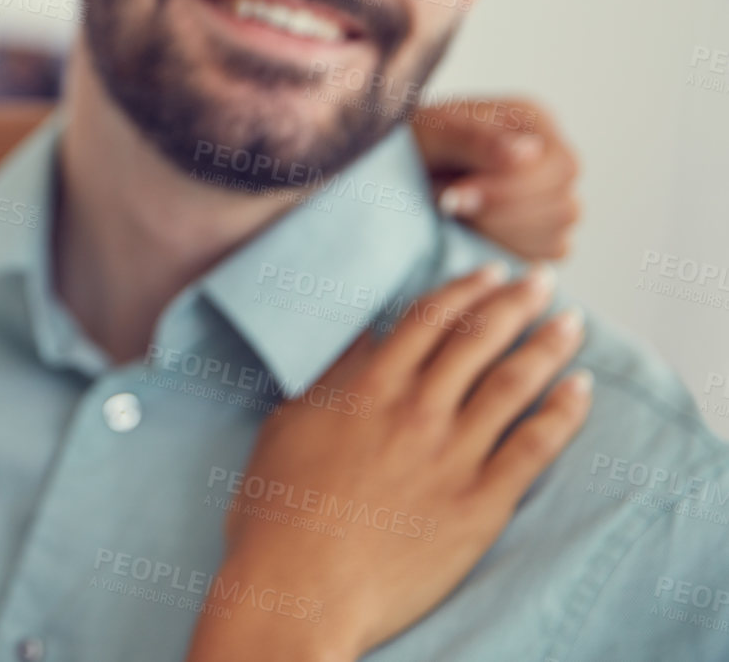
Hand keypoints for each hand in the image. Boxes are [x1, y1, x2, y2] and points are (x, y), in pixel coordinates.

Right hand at [184, 263, 592, 661]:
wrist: (301, 588)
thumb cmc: (278, 513)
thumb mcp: (289, 426)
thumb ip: (330, 379)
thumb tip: (361, 339)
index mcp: (367, 388)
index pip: (427, 320)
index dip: (462, 290)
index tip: (487, 272)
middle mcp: (416, 412)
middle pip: (477, 340)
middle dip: (515, 302)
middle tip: (541, 280)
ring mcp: (451, 457)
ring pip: (512, 384)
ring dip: (546, 346)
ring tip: (571, 323)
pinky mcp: (479, 505)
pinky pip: (534, 450)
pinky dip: (563, 415)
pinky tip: (582, 391)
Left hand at [413, 97, 580, 260]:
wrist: (388, 171)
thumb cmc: (410, 144)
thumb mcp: (431, 134)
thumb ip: (474, 140)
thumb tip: (527, 153)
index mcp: (533, 122)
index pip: (560, 166)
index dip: (513, 188)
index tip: (456, 196)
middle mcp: (549, 159)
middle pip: (565, 204)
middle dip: (502, 213)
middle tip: (447, 207)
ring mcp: (549, 197)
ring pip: (558, 233)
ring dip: (501, 233)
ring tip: (452, 216)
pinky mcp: (538, 232)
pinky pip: (547, 254)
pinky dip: (511, 251)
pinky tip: (470, 236)